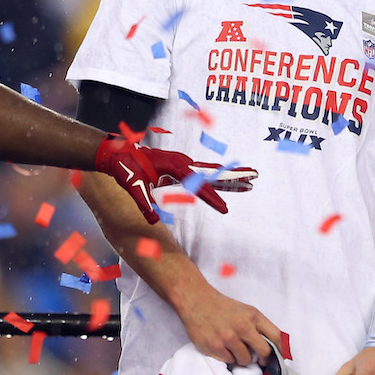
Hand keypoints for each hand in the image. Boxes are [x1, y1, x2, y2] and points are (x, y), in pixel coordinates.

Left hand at [94, 136, 256, 223]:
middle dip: (235, 176)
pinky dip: (217, 177)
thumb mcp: (134, 187)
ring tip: (251, 179)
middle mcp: (183, 163)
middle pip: (214, 172)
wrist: (117, 154)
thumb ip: (144, 203)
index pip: (199, 185)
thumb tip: (153, 220)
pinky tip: (227, 181)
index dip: (212, 198)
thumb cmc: (126, 168)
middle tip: (256, 176)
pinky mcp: (180, 166)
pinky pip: (203, 173)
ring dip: (231, 176)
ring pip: (212, 172)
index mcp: (175, 167)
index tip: (225, 209)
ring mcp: (183, 163)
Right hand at [174, 284, 282, 365]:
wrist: (197, 302)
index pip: (276, 336)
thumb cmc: (224, 308)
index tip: (281, 357)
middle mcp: (243, 327)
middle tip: (259, 359)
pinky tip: (223, 347)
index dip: (282, 350)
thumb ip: (259, 326)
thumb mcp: (246, 311)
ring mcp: (229, 338)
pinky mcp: (215, 347)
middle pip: (264, 352)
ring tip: (235, 348)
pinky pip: (230, 360)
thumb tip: (274, 347)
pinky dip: (228, 357)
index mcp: (254, 316)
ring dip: (243, 358)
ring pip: (246, 360)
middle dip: (263, 358)